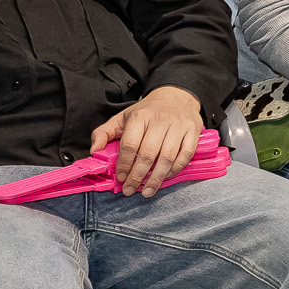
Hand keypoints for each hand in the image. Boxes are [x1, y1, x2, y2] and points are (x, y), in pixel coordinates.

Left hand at [88, 86, 202, 196]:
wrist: (176, 97)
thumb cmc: (147, 112)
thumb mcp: (122, 118)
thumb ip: (104, 133)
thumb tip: (95, 151)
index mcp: (140, 116)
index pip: (130, 145)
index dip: (124, 165)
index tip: (120, 178)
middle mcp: (160, 120)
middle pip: (148, 154)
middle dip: (138, 176)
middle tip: (130, 190)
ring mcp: (179, 126)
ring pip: (168, 157)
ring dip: (156, 178)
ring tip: (148, 191)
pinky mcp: (193, 131)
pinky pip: (186, 155)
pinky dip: (176, 169)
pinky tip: (166, 176)